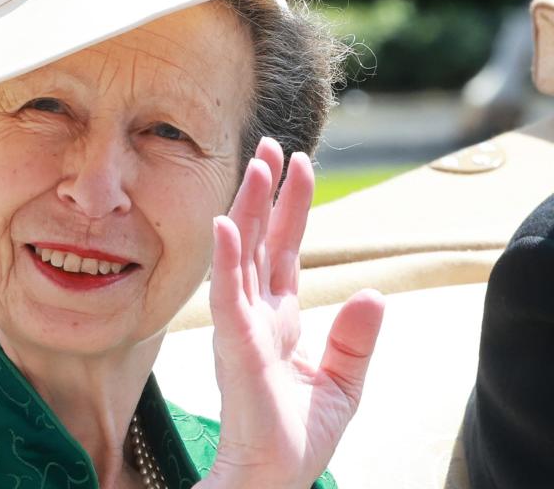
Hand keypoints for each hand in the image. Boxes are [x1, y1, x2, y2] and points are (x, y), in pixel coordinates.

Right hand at [200, 138, 384, 488]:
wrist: (273, 479)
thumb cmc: (296, 437)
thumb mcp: (343, 384)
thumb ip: (356, 339)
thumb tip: (374, 294)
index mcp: (279, 318)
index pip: (284, 250)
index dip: (292, 207)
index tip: (299, 165)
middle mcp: (256, 313)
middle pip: (260, 239)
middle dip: (265, 192)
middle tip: (270, 146)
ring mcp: (241, 325)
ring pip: (242, 254)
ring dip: (247, 209)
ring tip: (256, 166)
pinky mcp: (235, 344)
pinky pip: (227, 293)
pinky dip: (226, 257)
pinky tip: (227, 223)